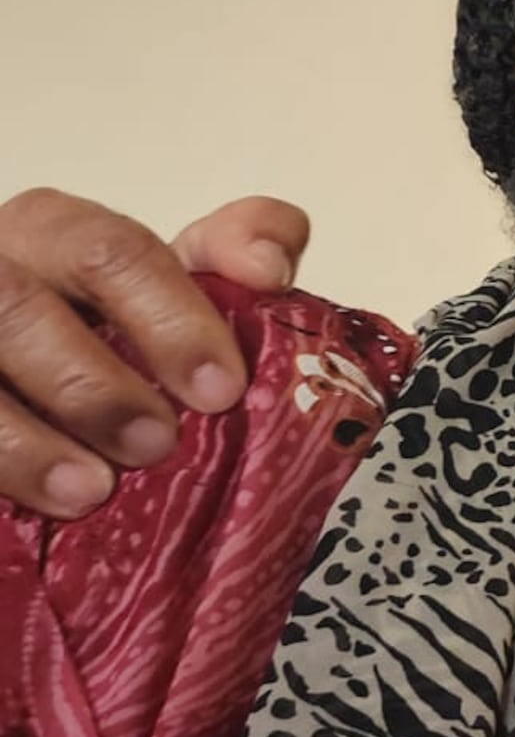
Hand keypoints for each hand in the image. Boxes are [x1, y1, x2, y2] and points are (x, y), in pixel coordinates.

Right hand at [0, 190, 308, 516]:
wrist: (30, 396)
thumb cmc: (111, 338)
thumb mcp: (171, 290)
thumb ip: (230, 254)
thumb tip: (267, 265)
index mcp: (53, 233)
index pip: (110, 252)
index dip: (171, 316)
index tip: (223, 389)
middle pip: (15, 306)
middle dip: (89, 383)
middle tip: (157, 446)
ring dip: (23, 439)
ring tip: (90, 491)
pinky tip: (38, 503)